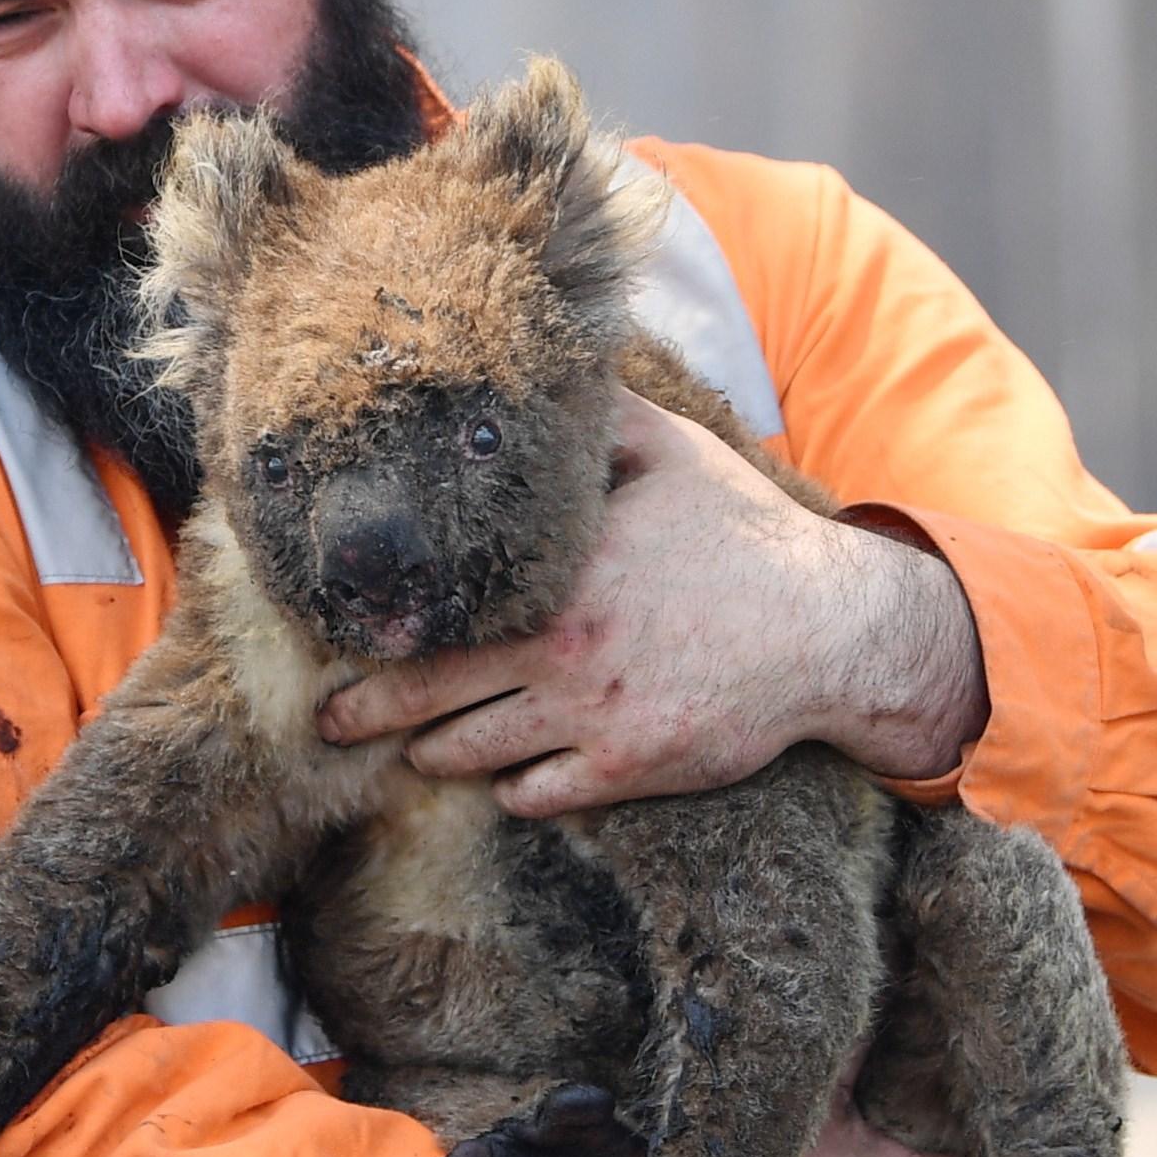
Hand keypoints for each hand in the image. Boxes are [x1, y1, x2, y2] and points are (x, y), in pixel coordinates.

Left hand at [315, 395, 988, 814]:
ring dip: (433, 753)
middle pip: (424, 695)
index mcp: (554, 571)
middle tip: (329, 721)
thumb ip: (595, 418)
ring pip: (469, 754)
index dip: (379, 628)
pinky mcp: (627, 768)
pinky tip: (502, 774)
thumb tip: (543, 361)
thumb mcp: (668, 454)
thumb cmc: (743, 535)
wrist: (827, 629)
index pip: (435, 608)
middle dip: (365, 713)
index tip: (341, 634)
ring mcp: (589, 716)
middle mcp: (557, 649)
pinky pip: (534, 795)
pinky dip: (509, 788)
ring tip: (411, 748)